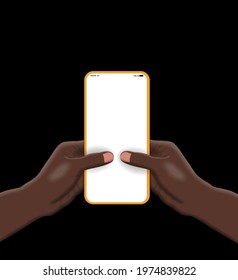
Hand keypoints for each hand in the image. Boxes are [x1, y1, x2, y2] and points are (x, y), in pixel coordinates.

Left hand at [27, 141, 112, 215]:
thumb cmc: (52, 179)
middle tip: (120, 155)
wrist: (42, 200)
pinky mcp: (80, 181)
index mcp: (69, 149)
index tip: (115, 144)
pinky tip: (111, 177)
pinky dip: (101, 178)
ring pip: (94, 166)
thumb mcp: (73, 167)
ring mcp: (78, 170)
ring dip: (103, 168)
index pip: (89, 143)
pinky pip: (93, 177)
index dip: (101, 144)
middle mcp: (74, 158)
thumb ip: (91, 160)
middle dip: (104, 156)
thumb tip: (107, 155)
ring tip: (119, 166)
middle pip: (93, 155)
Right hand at [121, 140, 237, 242]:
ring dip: (130, 167)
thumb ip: (141, 159)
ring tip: (115, 166)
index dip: (132, 143)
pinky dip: (133, 177)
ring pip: (139, 166)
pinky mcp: (153, 180)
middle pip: (140, 154)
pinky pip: (140, 177)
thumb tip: (125, 155)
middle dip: (129, 156)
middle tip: (113, 155)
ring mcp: (156, 169)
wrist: (191, 199)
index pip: (144, 142)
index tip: (118, 143)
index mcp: (164, 148)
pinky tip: (122, 177)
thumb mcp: (160, 166)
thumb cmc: (181, 179)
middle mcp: (159, 157)